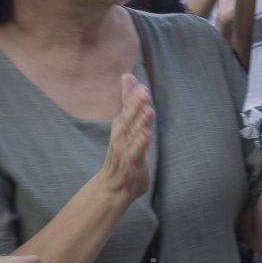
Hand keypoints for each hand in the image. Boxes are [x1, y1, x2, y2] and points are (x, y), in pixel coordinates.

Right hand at [98, 76, 153, 203]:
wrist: (113, 186)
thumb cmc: (123, 151)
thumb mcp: (126, 123)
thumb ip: (128, 100)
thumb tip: (128, 76)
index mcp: (121, 125)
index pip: (126, 108)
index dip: (132, 96)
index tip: (137, 82)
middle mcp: (121, 135)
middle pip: (128, 119)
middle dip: (135, 105)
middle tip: (143, 91)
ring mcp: (125, 149)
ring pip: (133, 134)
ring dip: (140, 122)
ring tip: (148, 110)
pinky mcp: (132, 163)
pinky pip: (136, 152)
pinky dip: (140, 143)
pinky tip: (146, 134)